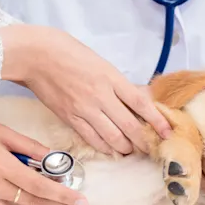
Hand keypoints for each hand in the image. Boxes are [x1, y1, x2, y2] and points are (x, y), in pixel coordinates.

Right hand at [0, 25, 171, 154]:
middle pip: (129, 125)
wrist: (36, 55)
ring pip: (112, 136)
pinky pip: (91, 138)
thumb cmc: (69, 52)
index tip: (167, 132)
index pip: (141, 103)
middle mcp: (101, 96)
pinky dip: (105, 147)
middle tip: (151, 148)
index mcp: (111, 78)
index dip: (157, 120)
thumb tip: (139, 97)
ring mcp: (84, 109)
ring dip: (125, 147)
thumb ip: (119, 82)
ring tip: (132, 151)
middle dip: (143, 141)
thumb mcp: (101, 62)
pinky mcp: (69, 118)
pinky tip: (112, 151)